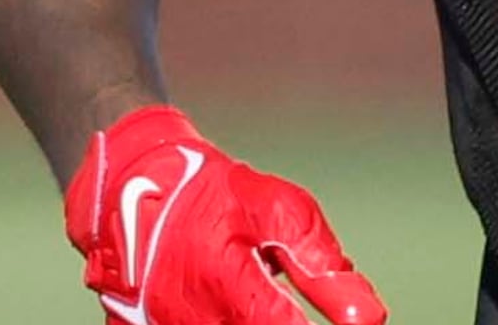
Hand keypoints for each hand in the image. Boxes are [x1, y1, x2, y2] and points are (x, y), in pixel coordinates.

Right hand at [67, 105, 388, 324]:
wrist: (130, 187)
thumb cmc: (210, 192)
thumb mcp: (279, 209)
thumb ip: (321, 264)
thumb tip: (366, 316)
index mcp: (227, 283)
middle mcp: (191, 318)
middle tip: (292, 306)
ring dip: (250, 323)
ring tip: (261, 302)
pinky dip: (223, 321)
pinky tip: (236, 308)